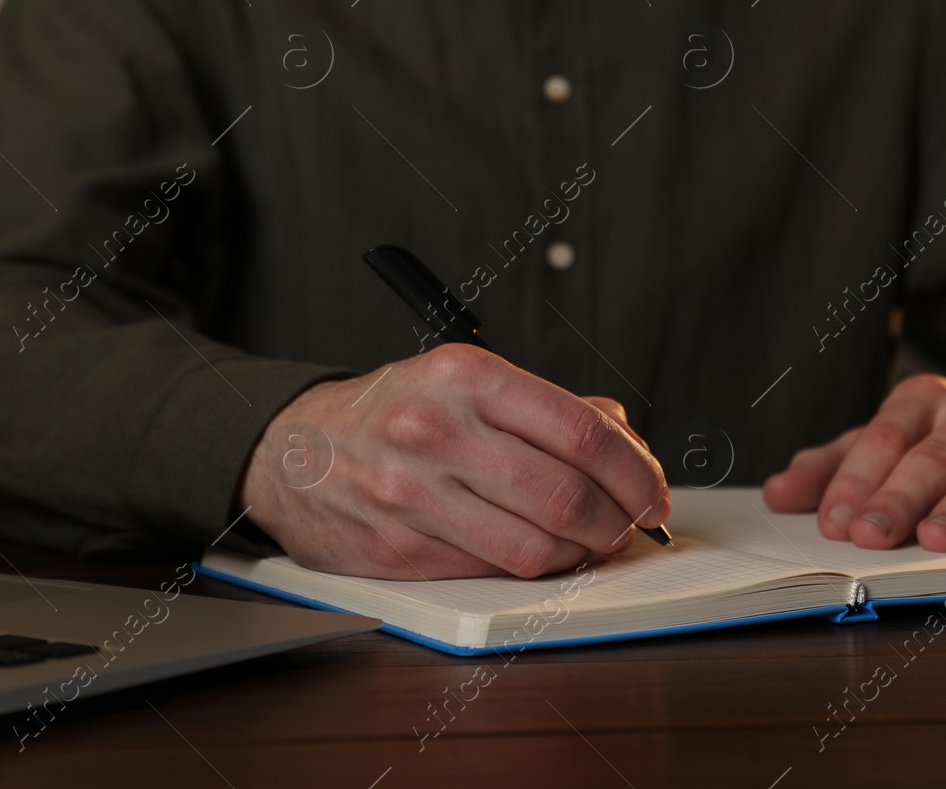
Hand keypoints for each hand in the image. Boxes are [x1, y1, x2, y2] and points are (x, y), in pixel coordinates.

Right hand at [237, 344, 669, 579]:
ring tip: (590, 542)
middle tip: (631, 524)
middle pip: (565, 494)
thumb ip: (549, 406)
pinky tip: (539, 553)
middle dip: (618, 520)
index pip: (580, 429)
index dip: (635, 470)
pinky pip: (493, 570)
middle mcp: (436, 430)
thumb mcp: (464, 380)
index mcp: (465, 375)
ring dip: (581, 553)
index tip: (653, 490)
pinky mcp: (399, 549)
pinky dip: (532, 568)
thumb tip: (627, 443)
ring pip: (536, 546)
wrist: (292, 450)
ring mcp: (413, 494)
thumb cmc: (392, 413)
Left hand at [762, 374, 945, 551]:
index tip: (832, 522)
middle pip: (931, 457)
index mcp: (921, 400)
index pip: (883, 439)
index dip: (856, 480)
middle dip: (898, 498)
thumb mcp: (888, 442)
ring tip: (936, 540)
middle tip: (870, 537)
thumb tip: (775, 495)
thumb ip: (832, 466)